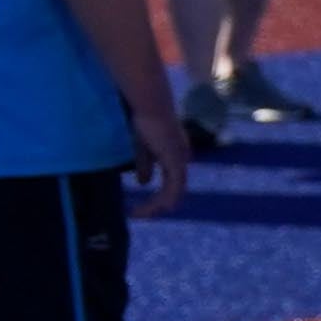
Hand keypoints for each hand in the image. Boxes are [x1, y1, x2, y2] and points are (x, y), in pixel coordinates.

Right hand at [120, 96, 186, 218]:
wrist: (150, 106)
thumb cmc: (145, 120)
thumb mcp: (142, 148)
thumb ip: (144, 164)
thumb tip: (144, 183)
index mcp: (175, 155)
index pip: (172, 181)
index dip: (160, 196)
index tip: (141, 205)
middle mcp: (182, 159)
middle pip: (175, 190)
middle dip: (157, 205)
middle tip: (139, 214)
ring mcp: (180, 161)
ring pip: (174, 193)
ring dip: (156, 206)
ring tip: (138, 214)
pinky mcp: (175, 162)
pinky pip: (172, 189)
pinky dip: (160, 201)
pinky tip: (148, 208)